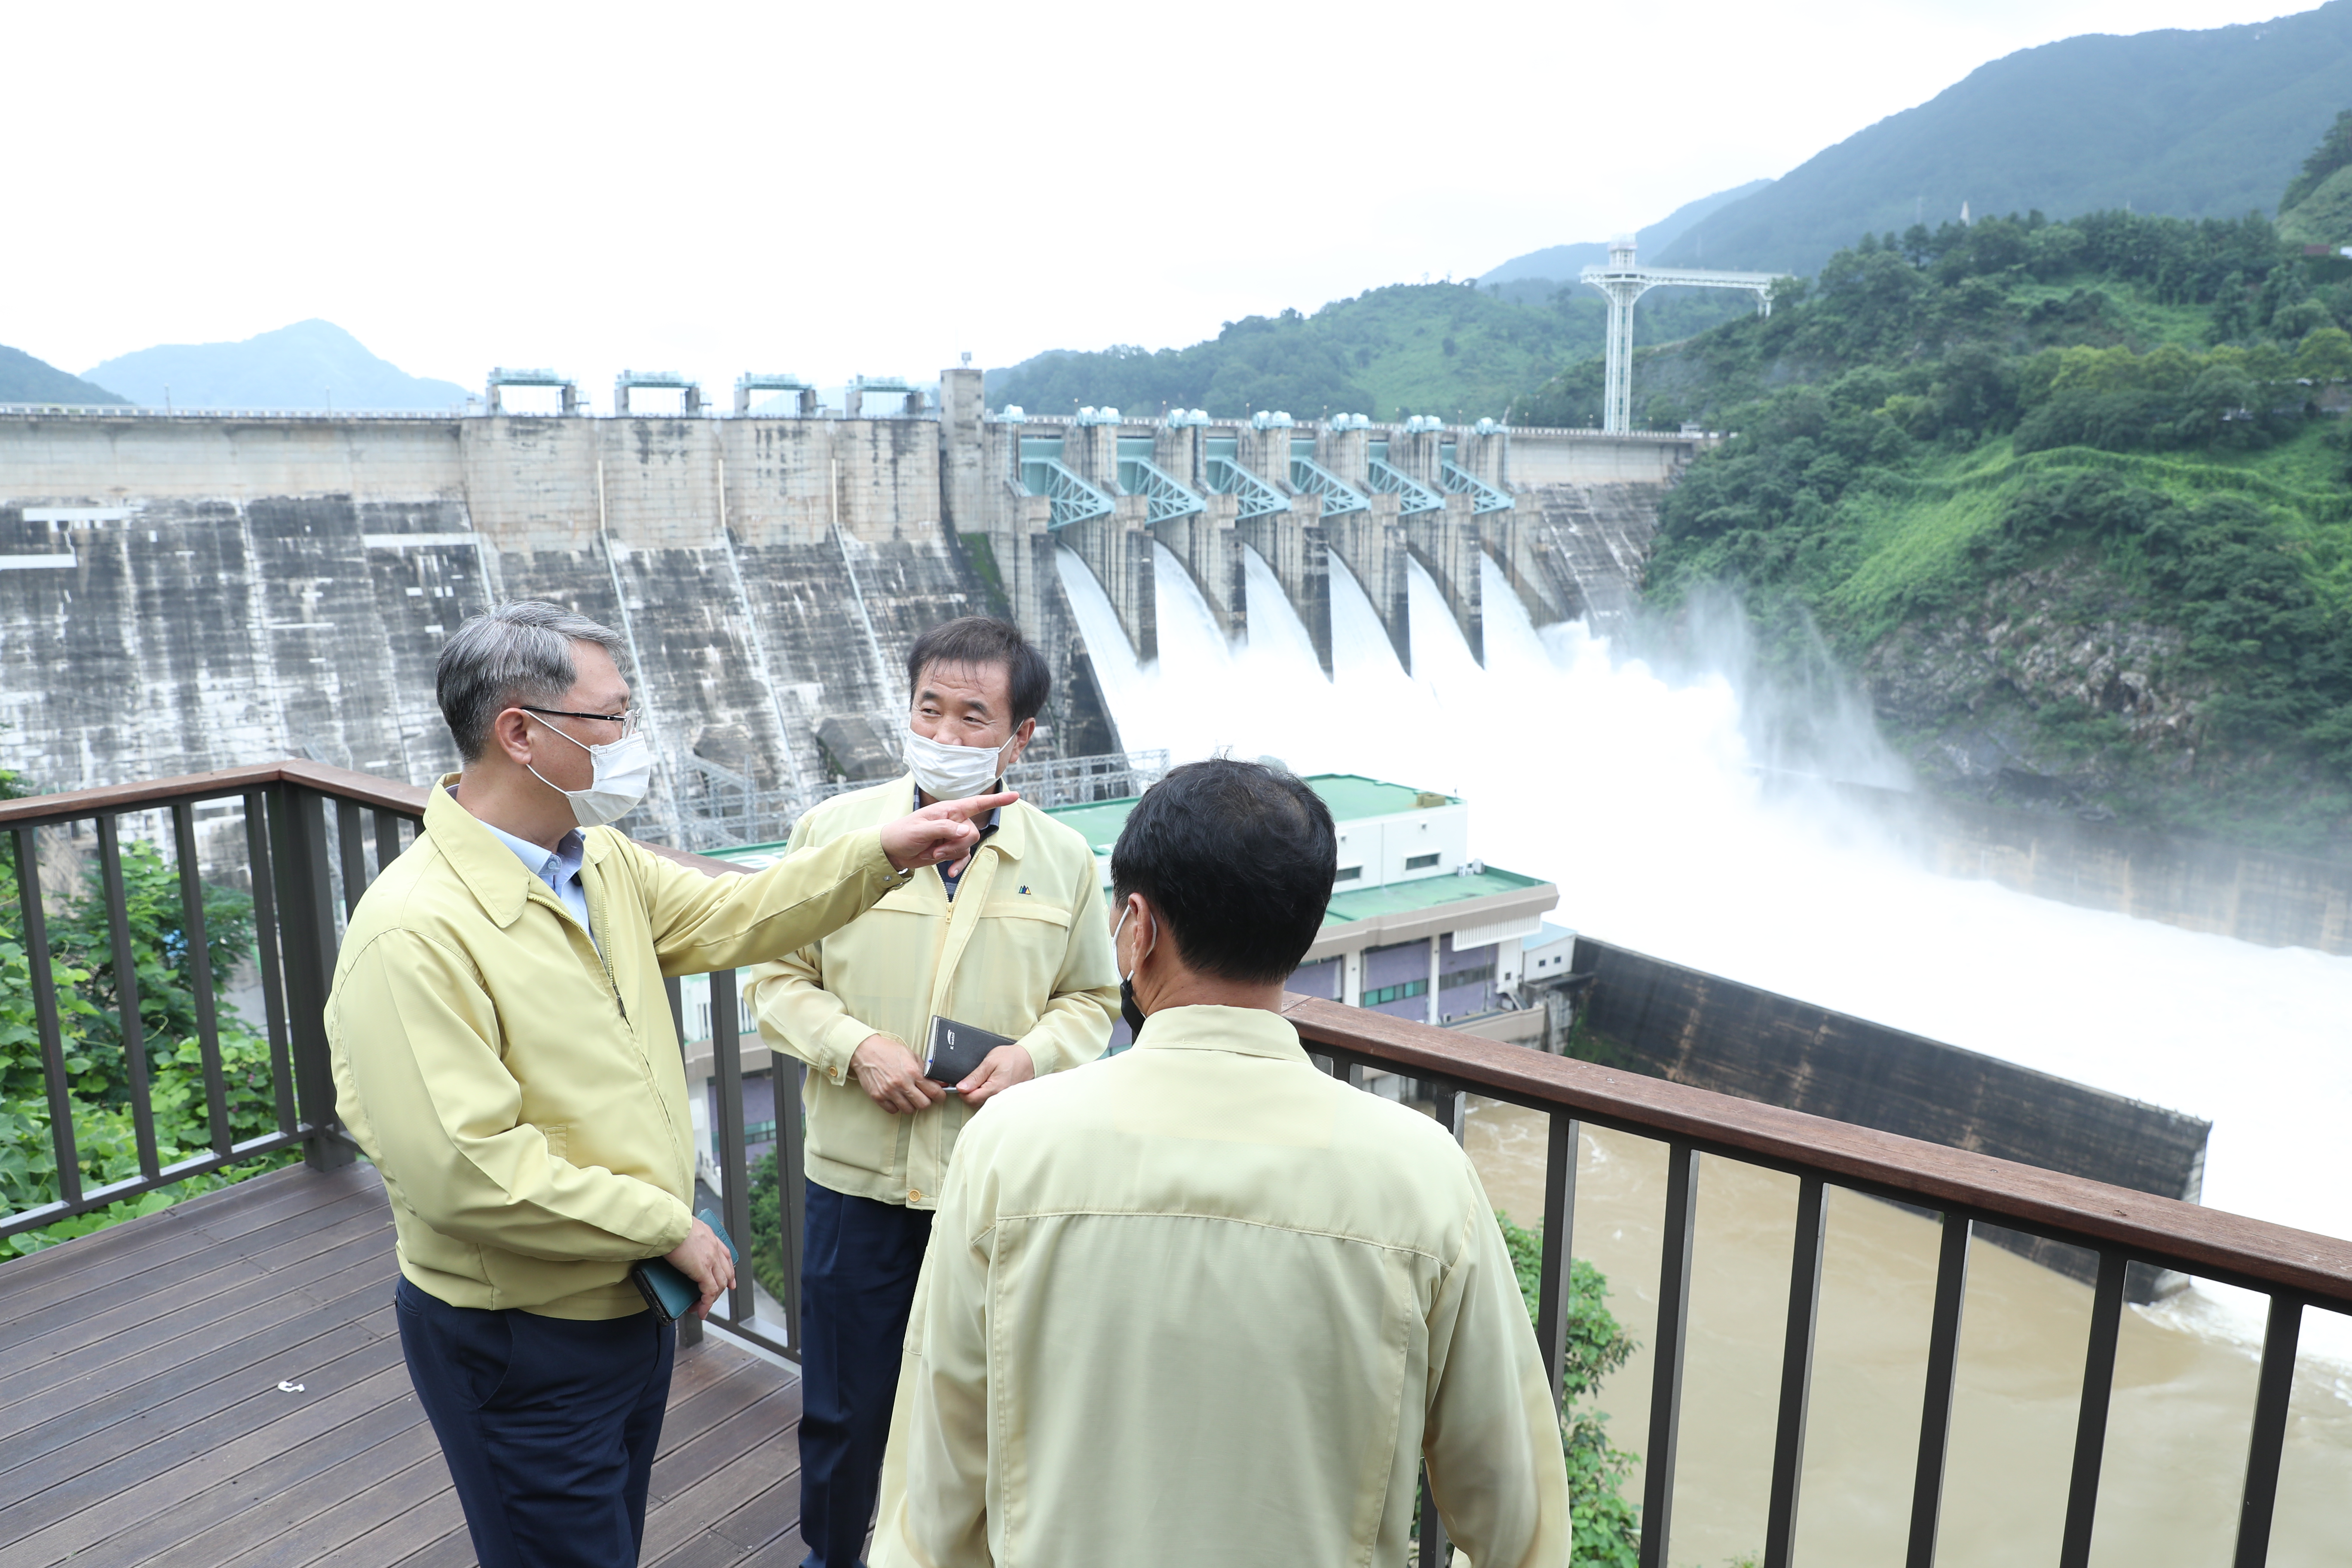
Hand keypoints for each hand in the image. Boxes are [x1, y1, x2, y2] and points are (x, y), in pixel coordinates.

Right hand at [663, 1217, 735, 1320]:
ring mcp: (711, 1259)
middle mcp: (714, 1248)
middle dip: (722, 1288)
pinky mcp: (702, 1270)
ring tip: (701, 1308)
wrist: (669, 1224)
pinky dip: (706, 1304)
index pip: (726, 1255)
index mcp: (709, 1236)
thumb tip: (673, 1241)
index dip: (729, 1270)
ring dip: (711, 1299)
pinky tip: (701, 1310)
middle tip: (713, 1298)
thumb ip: (684, 1236)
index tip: (730, 1281)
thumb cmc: (669, 1224)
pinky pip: (709, 1292)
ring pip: (719, 1285)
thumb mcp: (683, 1227)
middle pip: (725, 1273)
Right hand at [851, 1033, 947, 1114]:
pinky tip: (896, 1097)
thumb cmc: (888, 1051)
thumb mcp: (911, 1055)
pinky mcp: (878, 1097)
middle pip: (923, 1105)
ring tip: (908, 1096)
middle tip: (923, 1096)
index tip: (940, 1096)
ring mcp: (889, 1091)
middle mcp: (901, 1083)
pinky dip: (897, 1106)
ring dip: (911, 1104)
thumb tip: (940, 1081)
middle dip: (926, 1101)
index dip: (940, 1096)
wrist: (865, 1051)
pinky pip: (893, 1110)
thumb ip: (926, 1069)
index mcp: (912, 1072)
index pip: (934, 1092)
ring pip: (909, 1110)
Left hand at [880, 791, 1018, 870]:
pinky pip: (964, 857)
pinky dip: (957, 865)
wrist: (893, 852)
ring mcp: (953, 836)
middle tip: (935, 848)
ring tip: (933, 853)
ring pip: (968, 846)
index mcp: (949, 810)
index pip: (977, 803)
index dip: (996, 800)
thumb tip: (966, 832)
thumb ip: (944, 829)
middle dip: (956, 844)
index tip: (1015, 796)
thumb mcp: (921, 830)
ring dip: (952, 854)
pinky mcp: (950, 850)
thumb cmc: (903, 834)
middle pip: (972, 832)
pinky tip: (949, 872)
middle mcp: (954, 821)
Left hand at [957, 1043, 1033, 1108]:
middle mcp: (999, 1098)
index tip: (964, 1082)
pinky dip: (985, 1094)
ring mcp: (1003, 1100)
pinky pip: (990, 1101)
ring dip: (978, 1094)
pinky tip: (989, 1085)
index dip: (963, 1091)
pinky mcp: (1005, 1099)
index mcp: (994, 1089)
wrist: (1028, 1058)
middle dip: (970, 1092)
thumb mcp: (989, 1062)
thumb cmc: (1011, 1057)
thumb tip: (961, 1087)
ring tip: (984, 1080)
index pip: (970, 1099)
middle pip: (975, 1103)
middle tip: (975, 1079)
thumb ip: (974, 1076)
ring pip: (982, 1103)